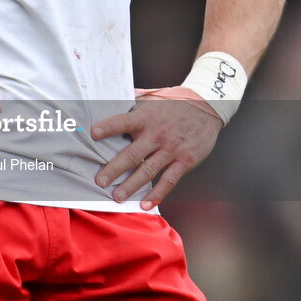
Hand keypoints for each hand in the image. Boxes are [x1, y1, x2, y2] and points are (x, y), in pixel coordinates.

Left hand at [91, 96, 221, 208]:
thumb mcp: (152, 97)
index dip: (109, 127)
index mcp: (146, 117)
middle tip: (100, 181)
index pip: (124, 122)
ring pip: (148, 171)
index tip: (93, 134)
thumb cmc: (175, 102)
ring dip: (131, 185)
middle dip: (114, 169)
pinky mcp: (184, 161)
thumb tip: (110, 97)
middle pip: (133, 154)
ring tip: (117, 197)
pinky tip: (146, 203)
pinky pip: (169, 180)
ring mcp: (171, 149)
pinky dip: (157, 194)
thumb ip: (132, 100)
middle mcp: (157, 134)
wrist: (206, 107)